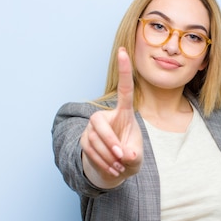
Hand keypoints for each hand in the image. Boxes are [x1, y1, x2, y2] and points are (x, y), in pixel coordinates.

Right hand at [80, 47, 142, 187]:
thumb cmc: (129, 156)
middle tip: (122, 158)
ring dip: (107, 157)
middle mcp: (106, 116)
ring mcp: (92, 128)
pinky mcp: (84, 140)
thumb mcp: (136, 157)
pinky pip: (89, 150)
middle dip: (110, 143)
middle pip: (101, 125)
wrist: (115, 169)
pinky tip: (111, 169)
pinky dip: (101, 162)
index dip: (124, 71)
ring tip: (119, 168)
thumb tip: (124, 155)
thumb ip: (133, 156)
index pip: (125, 90)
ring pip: (94, 140)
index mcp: (124, 113)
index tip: (123, 51)